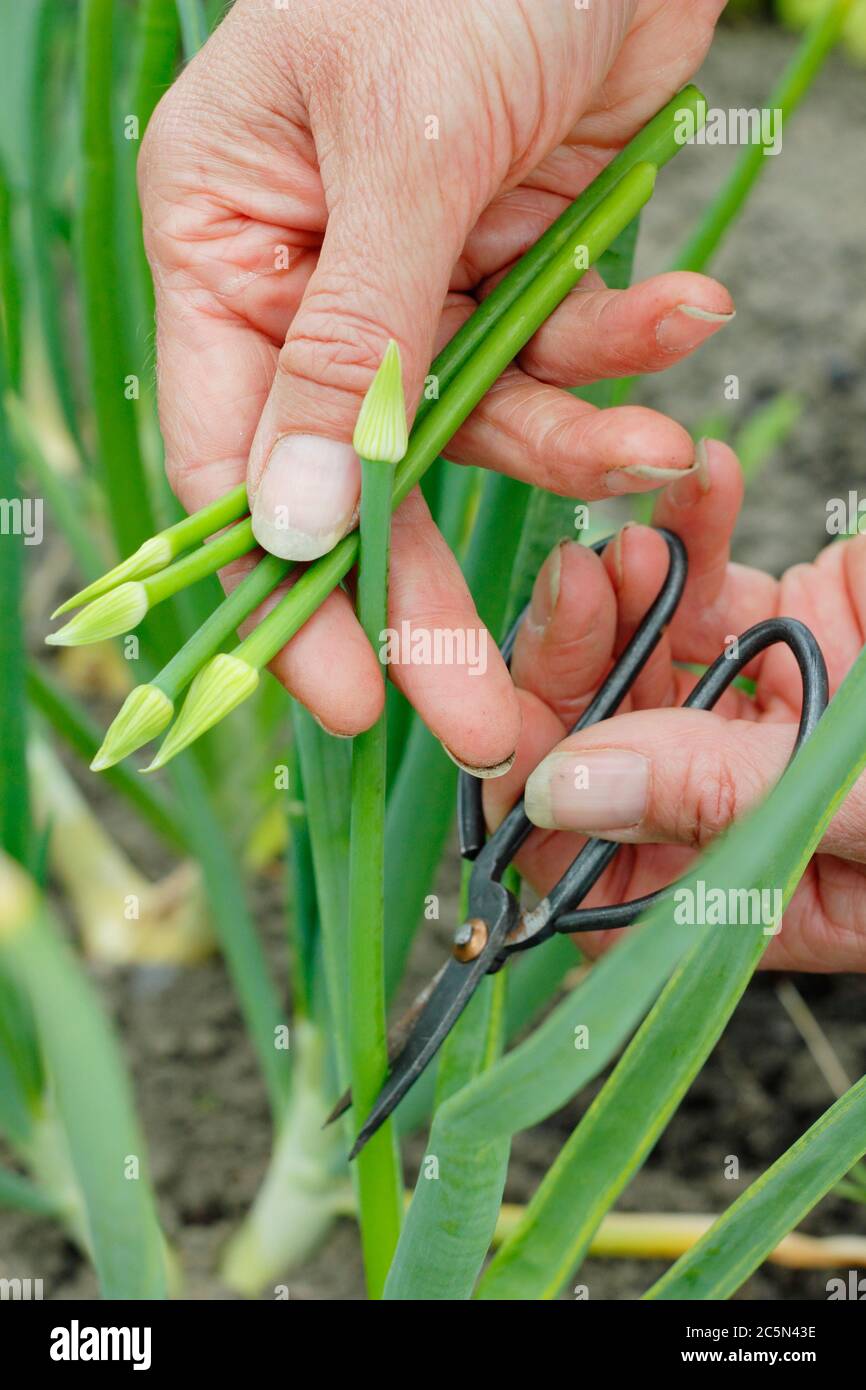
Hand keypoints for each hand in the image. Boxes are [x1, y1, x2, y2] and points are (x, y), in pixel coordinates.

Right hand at [139, 0, 730, 765]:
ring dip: (577, 451)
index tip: (347, 699)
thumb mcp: (401, 145)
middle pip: (358, 487)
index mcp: (230, 244)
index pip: (229, 457)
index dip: (285, 590)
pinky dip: (628, 354)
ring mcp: (424, 285)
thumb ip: (352, 346)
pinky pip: (567, 360)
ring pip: (484, 433)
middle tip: (493, 720)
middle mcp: (315, 281)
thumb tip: (288, 524)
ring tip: (656, 450)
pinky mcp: (523, 273)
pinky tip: (684, 315)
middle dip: (430, 602)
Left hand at [484, 440, 865, 971]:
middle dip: (573, 661)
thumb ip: (718, 800)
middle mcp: (731, 801)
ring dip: (625, 581)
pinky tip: (708, 481)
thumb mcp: (864, 800)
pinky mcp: (788, 620)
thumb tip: (558, 795)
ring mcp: (754, 705)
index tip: (521, 726)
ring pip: (638, 646)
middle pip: (596, 740)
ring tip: (640, 531)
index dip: (541, 806)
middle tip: (577, 585)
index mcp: (745, 889)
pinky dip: (699, 525)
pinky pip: (708, 575)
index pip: (595, 869)